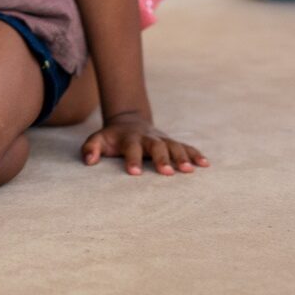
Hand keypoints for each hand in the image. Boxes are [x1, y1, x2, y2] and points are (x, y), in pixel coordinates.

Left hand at [81, 112, 208, 176]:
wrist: (128, 121)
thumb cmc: (112, 138)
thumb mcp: (98, 139)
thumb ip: (91, 148)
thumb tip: (89, 161)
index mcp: (129, 138)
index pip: (131, 148)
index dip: (132, 160)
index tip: (134, 173)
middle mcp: (148, 137)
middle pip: (156, 146)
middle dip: (161, 158)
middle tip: (167, 173)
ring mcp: (162, 139)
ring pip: (173, 146)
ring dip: (182, 157)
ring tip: (189, 171)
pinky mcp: (171, 142)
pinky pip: (186, 146)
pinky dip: (195, 154)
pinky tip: (205, 164)